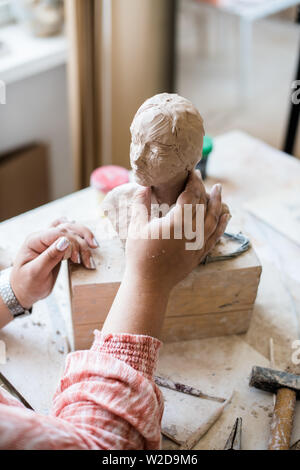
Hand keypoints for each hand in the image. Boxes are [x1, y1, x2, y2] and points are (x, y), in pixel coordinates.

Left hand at [10, 219, 97, 308]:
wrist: (23, 292)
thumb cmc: (26, 284)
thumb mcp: (36, 273)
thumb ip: (49, 257)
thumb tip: (65, 241)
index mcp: (34, 240)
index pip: (58, 233)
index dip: (71, 243)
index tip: (75, 259)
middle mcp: (43, 237)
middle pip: (67, 227)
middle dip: (82, 239)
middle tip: (91, 252)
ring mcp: (50, 241)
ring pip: (71, 229)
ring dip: (84, 238)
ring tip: (94, 249)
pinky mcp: (58, 247)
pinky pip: (72, 237)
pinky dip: (82, 240)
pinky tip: (89, 246)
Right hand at [125, 171, 230, 294]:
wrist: (149, 283)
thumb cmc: (140, 255)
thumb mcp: (136, 226)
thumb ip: (141, 204)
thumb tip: (144, 186)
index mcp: (177, 222)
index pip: (190, 195)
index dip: (192, 181)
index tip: (192, 171)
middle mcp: (193, 231)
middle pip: (203, 205)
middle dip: (203, 189)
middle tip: (201, 178)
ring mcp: (199, 243)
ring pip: (214, 218)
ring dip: (217, 203)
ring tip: (218, 190)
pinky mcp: (200, 253)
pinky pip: (216, 235)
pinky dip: (222, 224)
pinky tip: (226, 216)